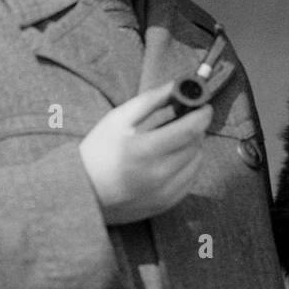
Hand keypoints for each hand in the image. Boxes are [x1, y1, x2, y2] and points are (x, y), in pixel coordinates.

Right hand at [79, 82, 213, 224]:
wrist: (84, 192)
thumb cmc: (99, 151)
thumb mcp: (118, 119)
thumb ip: (150, 100)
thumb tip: (177, 85)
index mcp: (144, 150)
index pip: (189, 130)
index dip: (202, 115)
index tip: (205, 106)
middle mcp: (158, 174)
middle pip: (195, 144)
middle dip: (195, 129)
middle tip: (185, 120)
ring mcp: (164, 192)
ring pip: (196, 162)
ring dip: (192, 146)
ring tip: (173, 140)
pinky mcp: (167, 203)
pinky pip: (190, 179)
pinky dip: (187, 165)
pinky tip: (171, 159)